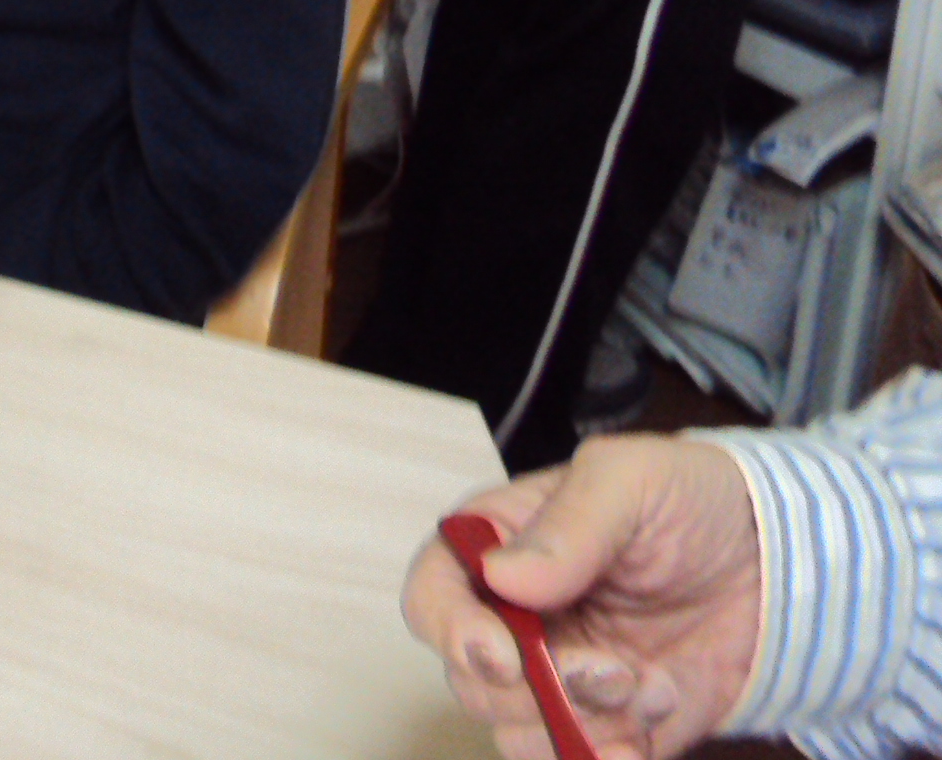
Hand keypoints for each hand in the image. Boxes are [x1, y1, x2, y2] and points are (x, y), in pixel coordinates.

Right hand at [403, 434, 763, 759]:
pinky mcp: (609, 725)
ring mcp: (559, 678)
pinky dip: (609, 759)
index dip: (451, 630)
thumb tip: (505, 577)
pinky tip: (651, 725)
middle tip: (609, 670)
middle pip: (471, 680)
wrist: (779, 562)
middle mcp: (514, 619)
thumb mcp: (630, 479)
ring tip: (647, 687)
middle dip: (537, 689)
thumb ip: (570, 524)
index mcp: (497, 547)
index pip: (433, 595)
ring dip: (580, 726)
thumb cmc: (690, 500)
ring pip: (517, 733)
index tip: (503, 654)